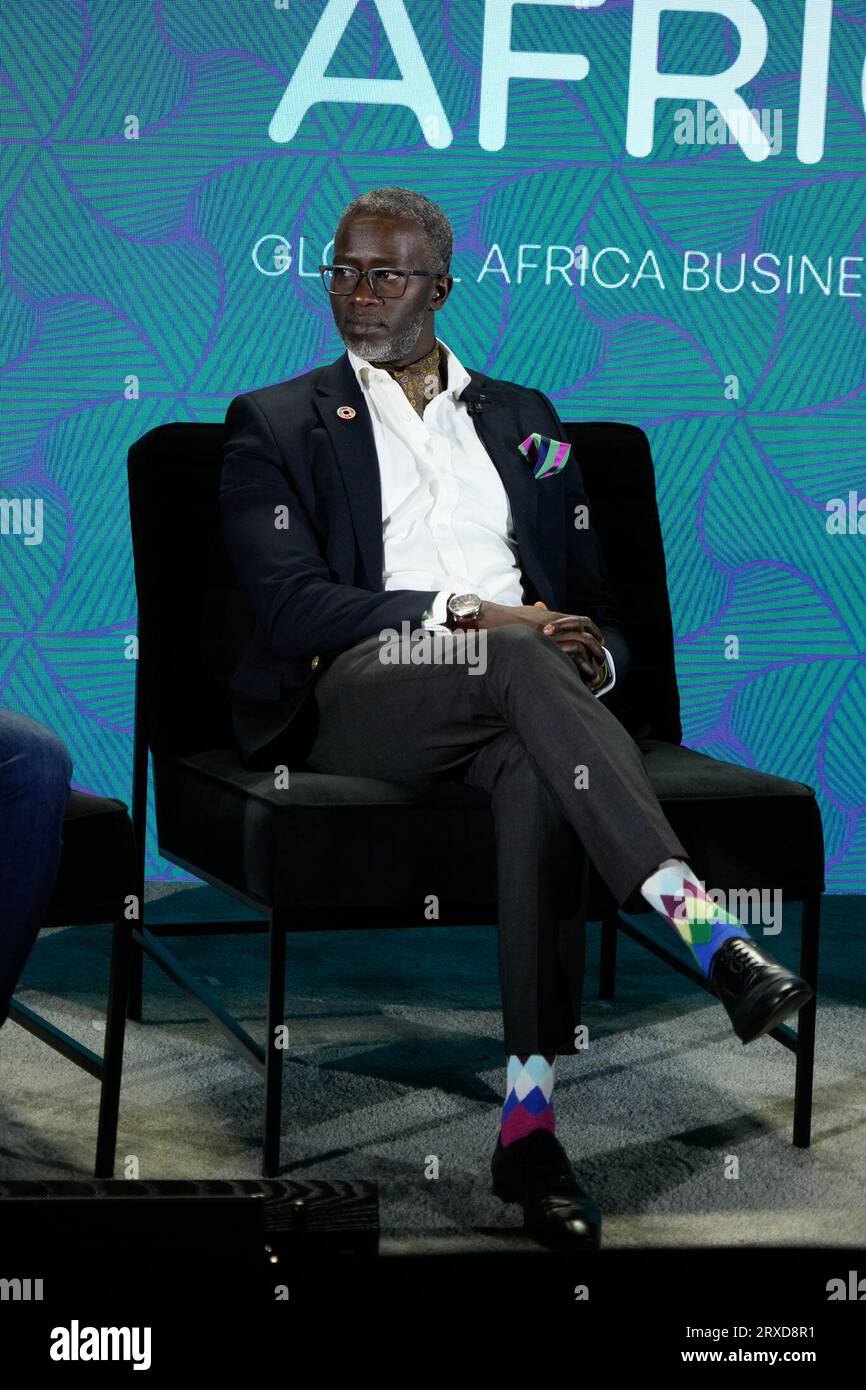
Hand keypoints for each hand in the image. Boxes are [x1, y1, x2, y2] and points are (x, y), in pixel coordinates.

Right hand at [478, 600, 606, 688]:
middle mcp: (557, 624)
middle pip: (588, 634)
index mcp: (554, 617)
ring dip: (592, 662)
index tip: (599, 644)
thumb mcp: (526, 613)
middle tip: (600, 662)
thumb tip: (541, 607)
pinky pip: (573, 656)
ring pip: (584, 646)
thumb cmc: (505, 620)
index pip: (583, 622)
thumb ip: (538, 612)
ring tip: (593, 677)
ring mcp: (553, 634)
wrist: (491, 620)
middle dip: (597, 650)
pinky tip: (582, 679)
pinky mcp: (548, 646)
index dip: (594, 633)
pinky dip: (581, 668)